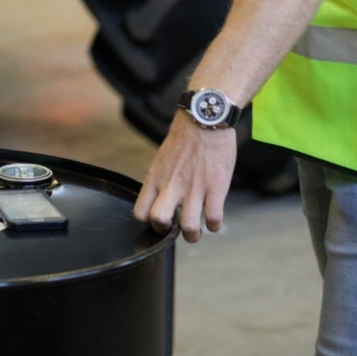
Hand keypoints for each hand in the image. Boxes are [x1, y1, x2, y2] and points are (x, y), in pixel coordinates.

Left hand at [133, 113, 236, 241]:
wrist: (204, 119)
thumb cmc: (184, 140)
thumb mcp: (162, 160)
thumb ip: (160, 181)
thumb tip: (159, 200)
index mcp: (155, 178)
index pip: (140, 212)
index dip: (148, 222)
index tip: (159, 221)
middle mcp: (171, 186)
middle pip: (158, 222)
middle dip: (166, 232)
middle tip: (175, 228)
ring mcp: (194, 189)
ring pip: (189, 227)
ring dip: (193, 236)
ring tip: (196, 232)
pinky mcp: (216, 188)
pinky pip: (213, 219)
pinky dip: (214, 226)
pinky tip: (214, 222)